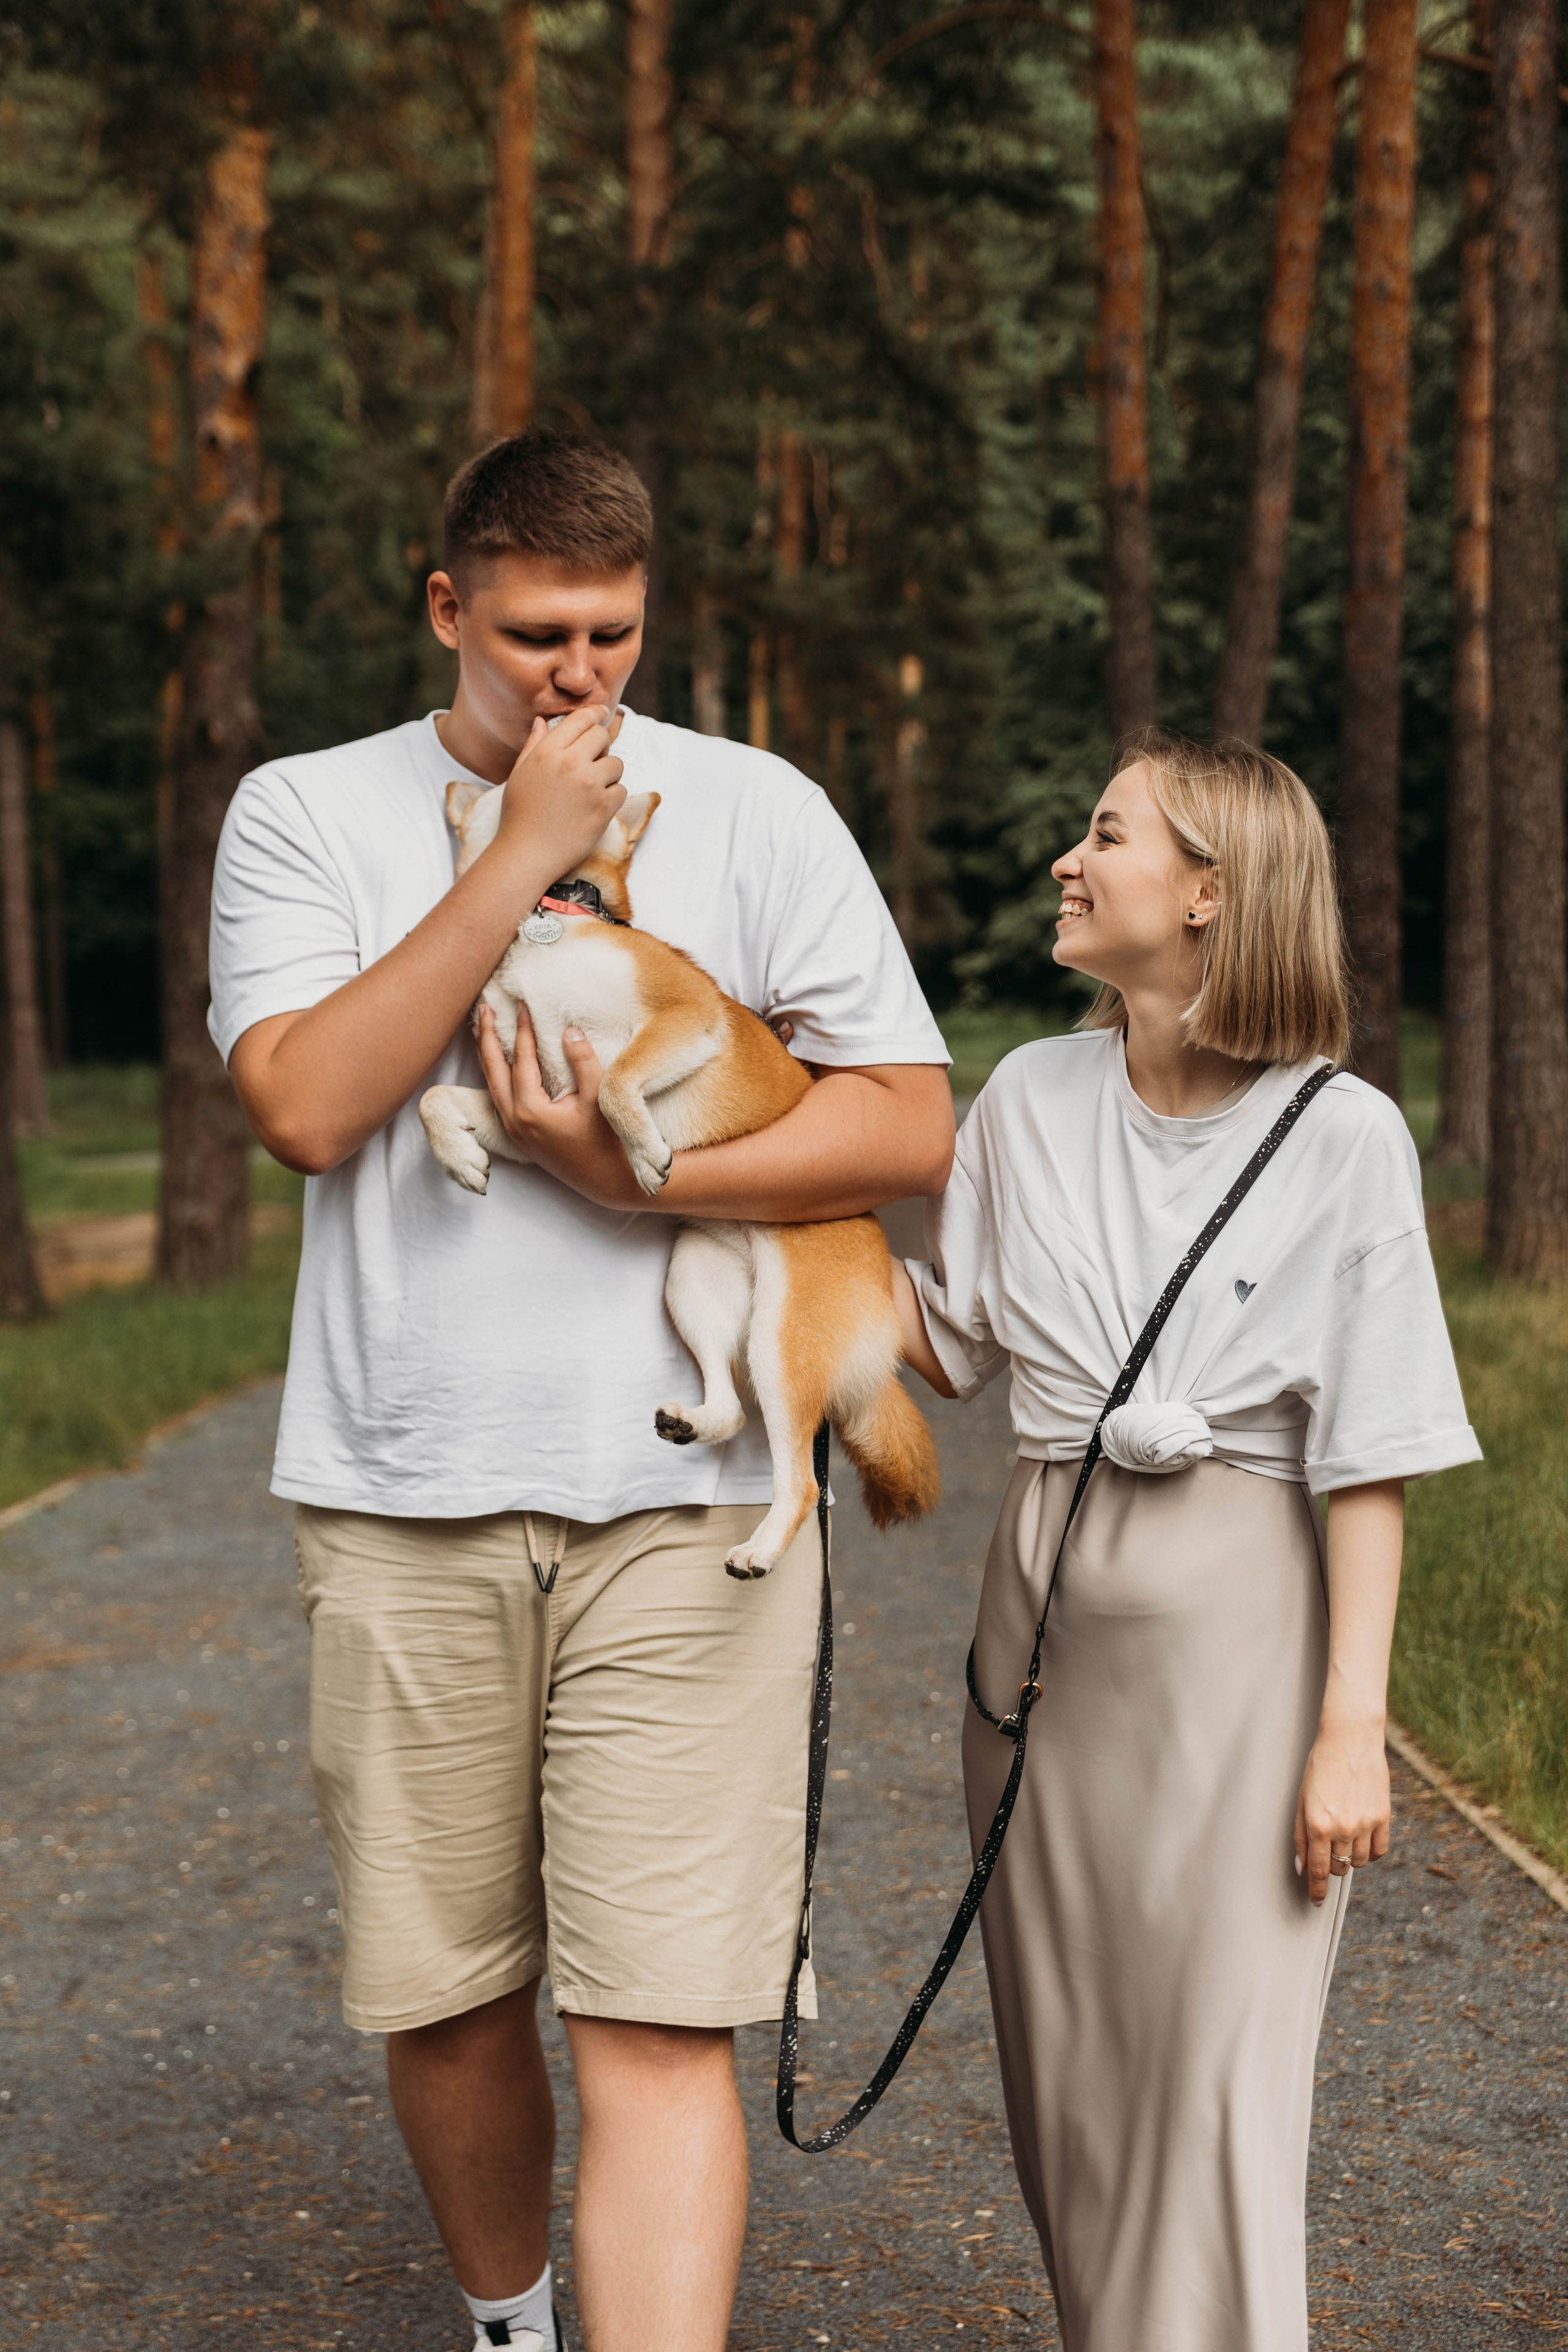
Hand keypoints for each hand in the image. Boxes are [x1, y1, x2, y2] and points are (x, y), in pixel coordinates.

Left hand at [475, 1002, 645, 1209]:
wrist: (608, 1182)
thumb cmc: (607, 1141)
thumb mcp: (600, 1099)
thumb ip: (583, 1062)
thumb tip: (568, 1030)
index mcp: (529, 1111)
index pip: (520, 1059)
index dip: (521, 1029)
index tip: (522, 1004)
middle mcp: (513, 1121)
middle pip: (492, 1070)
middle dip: (485, 1037)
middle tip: (484, 1008)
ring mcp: (513, 1131)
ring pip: (491, 1085)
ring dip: (486, 1055)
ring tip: (481, 1028)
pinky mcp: (519, 1137)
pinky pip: (499, 1097)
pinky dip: (495, 1074)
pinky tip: (498, 1062)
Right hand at [492, 705, 625, 879]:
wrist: (526, 854)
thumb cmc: (519, 815)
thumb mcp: (519, 774)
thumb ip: (533, 745)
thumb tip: (541, 721)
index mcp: (547, 752)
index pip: (580, 720)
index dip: (595, 713)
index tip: (602, 713)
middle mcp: (570, 763)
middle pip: (602, 737)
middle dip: (601, 747)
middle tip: (591, 763)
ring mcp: (589, 785)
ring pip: (616, 763)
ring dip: (608, 774)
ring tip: (591, 789)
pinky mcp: (604, 807)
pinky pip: (621, 790)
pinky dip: (612, 797)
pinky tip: (594, 807)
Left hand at [1294, 1716, 1390, 1905]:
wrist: (1350, 1741)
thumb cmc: (1321, 1768)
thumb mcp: (1301, 1800)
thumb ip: (1301, 1836)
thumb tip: (1302, 1868)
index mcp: (1318, 1825)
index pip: (1318, 1871)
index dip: (1316, 1890)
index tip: (1316, 1900)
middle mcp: (1343, 1828)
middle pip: (1339, 1868)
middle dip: (1331, 1865)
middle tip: (1328, 1850)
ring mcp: (1365, 1824)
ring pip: (1360, 1862)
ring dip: (1351, 1857)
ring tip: (1345, 1836)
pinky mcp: (1383, 1817)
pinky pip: (1379, 1850)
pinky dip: (1370, 1851)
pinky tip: (1363, 1839)